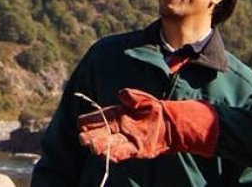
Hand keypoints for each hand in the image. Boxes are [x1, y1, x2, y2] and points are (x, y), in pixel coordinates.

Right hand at [77, 88, 219, 160]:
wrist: (170, 124)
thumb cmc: (154, 109)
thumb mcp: (144, 99)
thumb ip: (132, 97)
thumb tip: (120, 94)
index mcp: (116, 114)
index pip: (98, 118)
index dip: (89, 121)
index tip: (81, 124)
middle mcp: (118, 128)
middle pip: (100, 133)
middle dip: (91, 136)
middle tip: (82, 140)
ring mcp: (126, 140)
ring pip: (110, 144)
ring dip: (101, 147)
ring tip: (93, 148)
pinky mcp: (136, 149)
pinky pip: (124, 152)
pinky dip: (116, 154)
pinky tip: (109, 156)